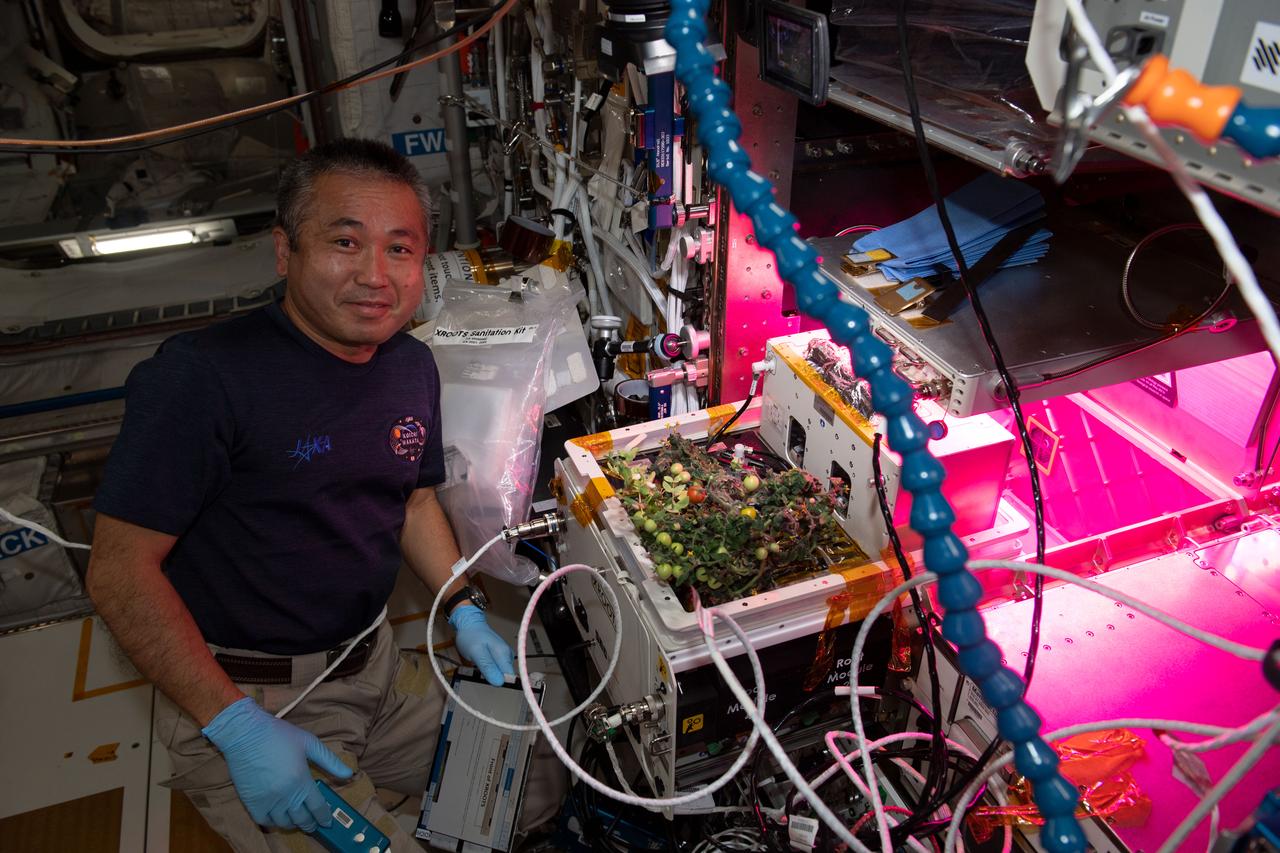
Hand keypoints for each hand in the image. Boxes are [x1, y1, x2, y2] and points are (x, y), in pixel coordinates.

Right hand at [202, 697, 351, 831]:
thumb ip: (330, 761)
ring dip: (293, 824)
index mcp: (301, 780)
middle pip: (302, 819)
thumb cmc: (279, 735)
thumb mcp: (310, 743)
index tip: (327, 822)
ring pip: (283, 823)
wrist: (245, 733)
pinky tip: (278, 817)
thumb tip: (349, 774)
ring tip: (298, 820)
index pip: (317, 808)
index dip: (324, 817)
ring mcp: (267, 800)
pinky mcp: (251, 802)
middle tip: (314, 824)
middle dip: (311, 824)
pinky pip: (264, 821)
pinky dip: (273, 822)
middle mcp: (285, 795)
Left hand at [449, 605, 514, 685]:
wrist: (468, 624)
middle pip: (505, 676)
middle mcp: (508, 655)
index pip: (510, 676)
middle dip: (493, 677)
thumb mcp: (476, 653)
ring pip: (500, 673)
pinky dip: (489, 669)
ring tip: (480, 665)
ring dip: (490, 673)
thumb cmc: (470, 637)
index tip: (488, 679)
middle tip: (481, 670)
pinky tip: (482, 663)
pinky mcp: (500, 656)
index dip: (500, 682)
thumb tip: (499, 682)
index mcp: (504, 654)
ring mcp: (504, 655)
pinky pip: (497, 668)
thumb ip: (488, 667)